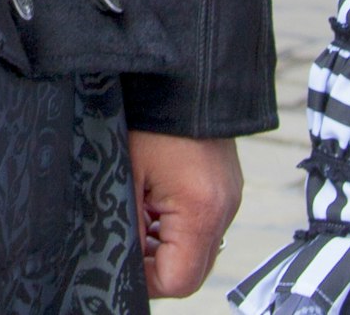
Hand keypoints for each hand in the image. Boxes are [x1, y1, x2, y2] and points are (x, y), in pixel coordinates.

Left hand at [128, 130, 242, 301]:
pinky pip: (202, 221)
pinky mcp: (225, 184)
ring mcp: (229, 196)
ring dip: (165, 242)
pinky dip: (177, 222)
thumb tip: (120, 261)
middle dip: (155, 262)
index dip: (146, 281)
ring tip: (138, 210)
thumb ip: (127, 225)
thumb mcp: (127, 173)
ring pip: (197, 247)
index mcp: (201, 210)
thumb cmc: (151, 114)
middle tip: (126, 237)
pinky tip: (152, 197)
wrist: (183, 67)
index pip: (180, 281)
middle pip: (192, 269)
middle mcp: (224, 209)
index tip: (122, 262)